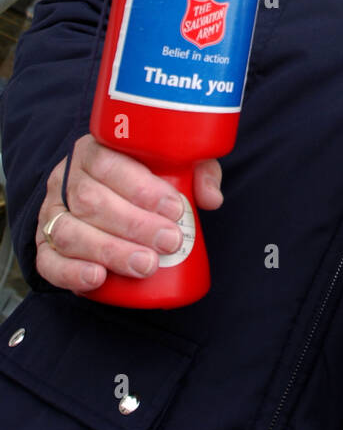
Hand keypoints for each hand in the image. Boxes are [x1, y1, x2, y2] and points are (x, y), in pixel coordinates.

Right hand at [35, 134, 222, 293]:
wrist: (106, 196)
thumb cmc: (145, 177)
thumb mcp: (174, 163)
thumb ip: (197, 171)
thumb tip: (211, 198)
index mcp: (93, 150)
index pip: (110, 163)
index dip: (141, 188)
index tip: (174, 208)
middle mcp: (66, 179)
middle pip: (91, 201)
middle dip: (134, 225)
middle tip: (169, 242)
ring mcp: (52, 213)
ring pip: (70, 232)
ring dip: (110, 251)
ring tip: (146, 265)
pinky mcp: (44, 245)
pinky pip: (48, 261)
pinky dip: (70, 272)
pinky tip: (97, 278)